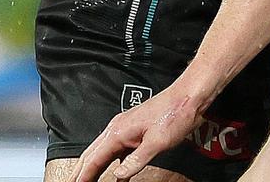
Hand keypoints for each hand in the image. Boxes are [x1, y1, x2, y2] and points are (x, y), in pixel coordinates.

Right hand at [70, 84, 204, 181]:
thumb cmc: (176, 114)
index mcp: (118, 131)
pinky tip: (111, 170)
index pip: (93, 159)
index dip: (82, 176)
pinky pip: (114, 148)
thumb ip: (136, 160)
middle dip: (79, 172)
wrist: (190, 96)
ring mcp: (125, 127)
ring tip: (84, 181)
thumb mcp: (157, 143)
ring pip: (101, 151)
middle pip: (91, 154)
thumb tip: (118, 176)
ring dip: (91, 167)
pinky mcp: (134, 129)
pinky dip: (107, 161)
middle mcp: (117, 128)